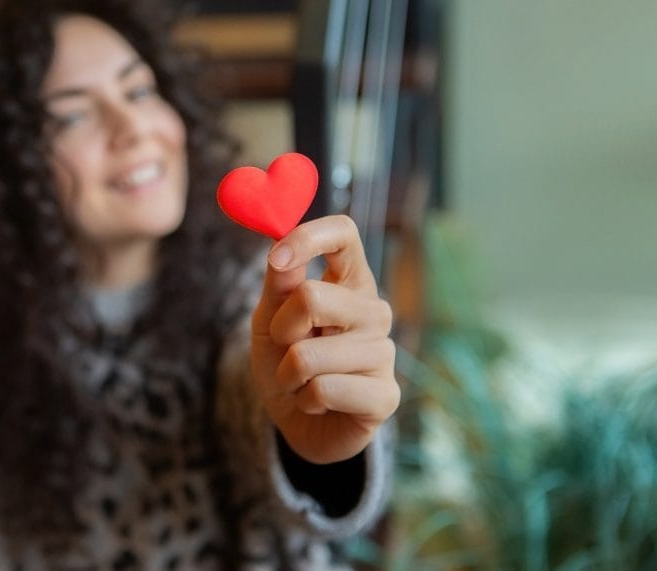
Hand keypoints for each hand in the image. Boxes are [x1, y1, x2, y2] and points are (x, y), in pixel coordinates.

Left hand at [250, 215, 398, 463]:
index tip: (277, 260)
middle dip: (282, 330)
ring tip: (301, 381)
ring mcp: (384, 353)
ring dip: (288, 374)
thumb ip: (278, 285)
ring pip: (309, 354)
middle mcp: (373, 310)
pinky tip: (318, 402)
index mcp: (349, 281)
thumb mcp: (271, 320)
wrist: (298, 422)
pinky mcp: (385, 395)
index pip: (344, 234)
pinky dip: (304, 399)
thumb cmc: (286, 362)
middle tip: (287, 349)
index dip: (309, 237)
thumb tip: (279, 249)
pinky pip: (323, 389)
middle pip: (313, 297)